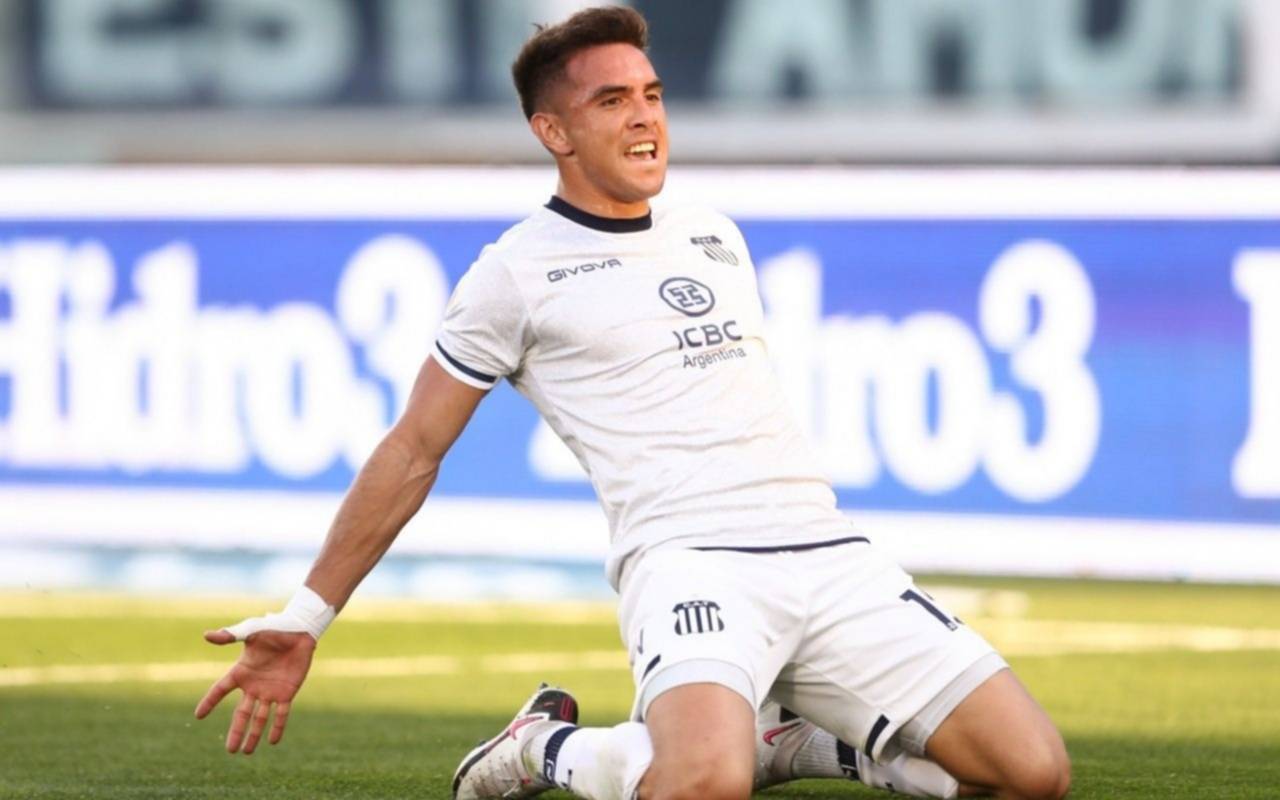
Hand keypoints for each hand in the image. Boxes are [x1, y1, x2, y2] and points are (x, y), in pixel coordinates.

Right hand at [194, 628, 316, 753]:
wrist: (300, 630)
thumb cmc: (274, 628)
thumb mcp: (251, 631)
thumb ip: (230, 636)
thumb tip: (206, 635)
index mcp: (241, 671)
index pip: (221, 689)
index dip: (210, 701)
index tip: (198, 716)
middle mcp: (253, 686)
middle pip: (241, 713)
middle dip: (236, 732)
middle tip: (229, 750)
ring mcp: (270, 691)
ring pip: (260, 718)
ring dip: (254, 735)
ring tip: (246, 752)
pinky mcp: (287, 692)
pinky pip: (281, 713)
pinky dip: (277, 727)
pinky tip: (273, 742)